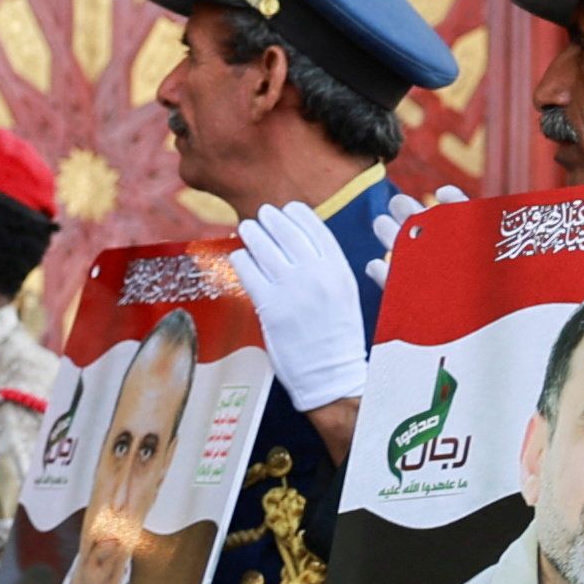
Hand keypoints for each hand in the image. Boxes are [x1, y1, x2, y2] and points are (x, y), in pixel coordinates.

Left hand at [231, 202, 371, 419]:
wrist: (330, 374)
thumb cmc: (336, 337)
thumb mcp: (344, 294)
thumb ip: (326, 267)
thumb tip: (300, 243)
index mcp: (339, 270)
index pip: (316, 229)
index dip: (298, 215)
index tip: (288, 209)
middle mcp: (316, 275)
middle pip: (288, 233)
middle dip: (272, 219)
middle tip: (261, 214)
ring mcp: (292, 290)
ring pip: (265, 248)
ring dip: (253, 234)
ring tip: (246, 229)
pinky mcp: (270, 307)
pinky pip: (249, 272)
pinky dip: (241, 259)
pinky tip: (240, 257)